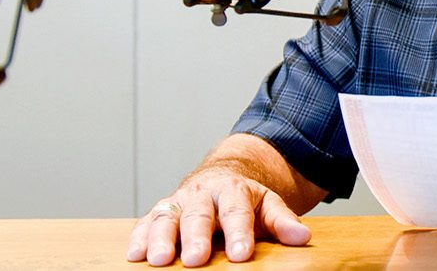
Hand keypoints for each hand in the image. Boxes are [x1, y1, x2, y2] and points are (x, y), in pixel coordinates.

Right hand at [126, 167, 311, 266]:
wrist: (221, 177)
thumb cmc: (244, 199)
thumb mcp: (267, 205)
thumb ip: (282, 221)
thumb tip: (301, 237)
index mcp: (232, 190)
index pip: (236, 212)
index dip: (238, 234)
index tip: (241, 255)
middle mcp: (202, 194)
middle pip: (198, 215)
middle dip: (196, 238)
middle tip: (196, 259)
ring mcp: (179, 201)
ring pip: (167, 217)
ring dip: (161, 239)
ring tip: (159, 260)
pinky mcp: (161, 211)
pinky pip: (146, 222)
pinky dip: (139, 237)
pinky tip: (135, 255)